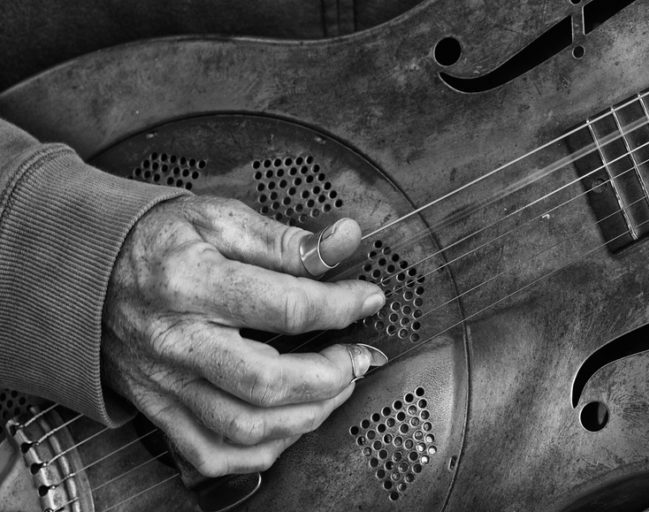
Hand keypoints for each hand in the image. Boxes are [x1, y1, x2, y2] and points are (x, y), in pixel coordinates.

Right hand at [101, 196, 383, 476]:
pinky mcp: (158, 409)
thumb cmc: (157, 241)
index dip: (341, 306)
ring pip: (245, 428)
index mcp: (191, 283)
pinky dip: (260, 453)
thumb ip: (286, 239)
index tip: (368, 299)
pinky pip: (211, 455)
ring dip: (307, 417)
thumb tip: (347, 241)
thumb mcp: (218, 219)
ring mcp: (165, 383)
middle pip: (267, 383)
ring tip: (335, 388)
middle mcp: (176, 341)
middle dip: (331, 377)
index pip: (284, 307)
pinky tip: (289, 426)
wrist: (81, 270)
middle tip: (357, 358)